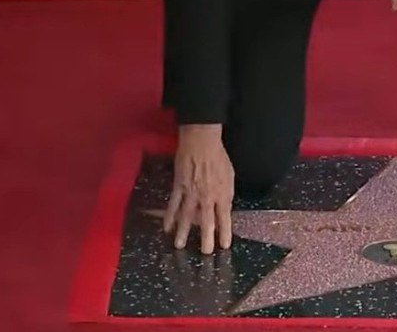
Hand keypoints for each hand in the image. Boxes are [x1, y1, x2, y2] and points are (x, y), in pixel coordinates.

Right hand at [162, 124, 233, 253]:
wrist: (201, 142)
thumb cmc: (218, 157)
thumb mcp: (230, 176)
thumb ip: (227, 193)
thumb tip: (225, 208)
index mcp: (222, 193)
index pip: (224, 217)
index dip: (225, 232)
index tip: (224, 246)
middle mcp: (207, 196)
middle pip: (206, 221)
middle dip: (206, 239)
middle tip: (205, 253)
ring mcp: (191, 193)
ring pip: (186, 216)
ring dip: (183, 232)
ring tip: (179, 246)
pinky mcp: (178, 187)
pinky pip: (173, 204)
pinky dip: (169, 217)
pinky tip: (166, 228)